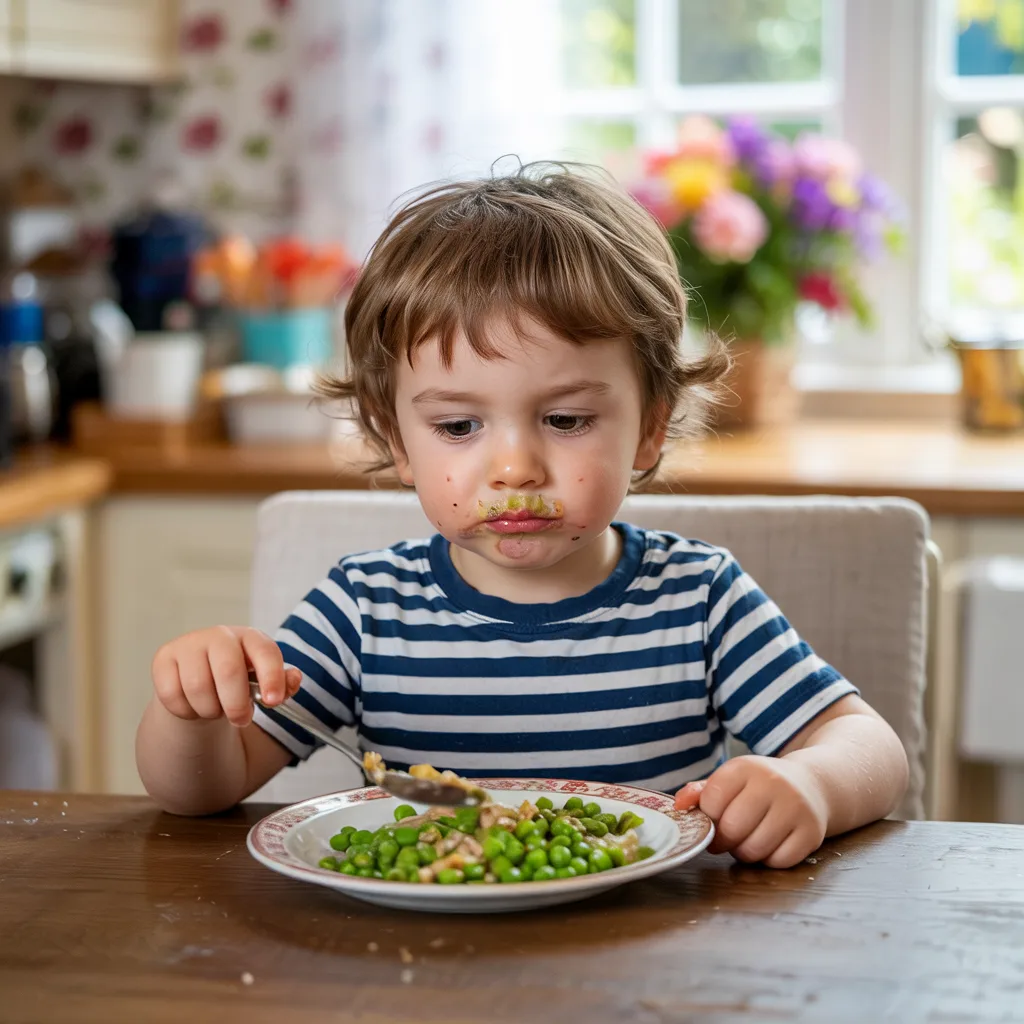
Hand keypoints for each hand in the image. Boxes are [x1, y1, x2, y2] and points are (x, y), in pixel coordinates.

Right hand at [151, 625, 300, 727]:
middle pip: (228, 671)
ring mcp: (189, 645)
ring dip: (210, 710)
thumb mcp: (263, 681)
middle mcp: (220, 636)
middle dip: (237, 704)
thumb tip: (293, 680)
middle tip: (241, 720)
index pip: (265, 652)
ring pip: (198, 687)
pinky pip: (172, 694)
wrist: (198, 681)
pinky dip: (185, 710)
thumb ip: (282, 684)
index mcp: (250, 638)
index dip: (272, 677)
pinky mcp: (163, 658)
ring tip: (216, 709)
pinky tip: (193, 705)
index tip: (273, 702)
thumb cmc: (237, 681)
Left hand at [674, 755, 827, 868]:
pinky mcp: (812, 833)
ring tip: (748, 839)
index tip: (713, 819)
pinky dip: (769, 860)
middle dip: (724, 840)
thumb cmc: (760, 786)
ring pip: (754, 849)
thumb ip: (700, 792)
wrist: (811, 784)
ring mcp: (796, 808)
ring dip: (744, 852)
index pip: (712, 801)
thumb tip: (678, 806)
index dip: (707, 817)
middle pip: (732, 829)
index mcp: (745, 767)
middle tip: (728, 837)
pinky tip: (770, 844)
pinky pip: (778, 861)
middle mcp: (773, 783)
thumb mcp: (731, 780)